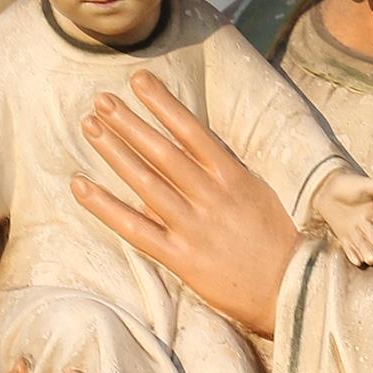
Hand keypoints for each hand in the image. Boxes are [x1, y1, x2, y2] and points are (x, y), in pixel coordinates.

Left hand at [74, 72, 300, 337]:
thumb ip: (223, 173)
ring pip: (146, 183)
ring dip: (115, 151)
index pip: (192, 132)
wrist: (291, 291)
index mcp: (234, 178)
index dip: (164, 104)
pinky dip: (105, 207)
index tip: (139, 80)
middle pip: (163, 152)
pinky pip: (135, 228)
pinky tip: (81, 186)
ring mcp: (194, 228)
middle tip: (102, 100)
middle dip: (130, 122)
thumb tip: (185, 153)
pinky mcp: (181, 258)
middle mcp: (212, 198)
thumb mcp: (258, 195)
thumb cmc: (276, 241)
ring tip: (90, 126)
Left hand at [312, 169, 372, 265]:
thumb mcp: (362, 185)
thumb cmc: (347, 185)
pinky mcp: (347, 242)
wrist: (328, 191)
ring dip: (367, 254)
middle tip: (371, 236)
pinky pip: (355, 259)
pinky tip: (349, 244)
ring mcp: (361, 237)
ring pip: (371, 256)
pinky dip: (354, 256)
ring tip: (358, 239)